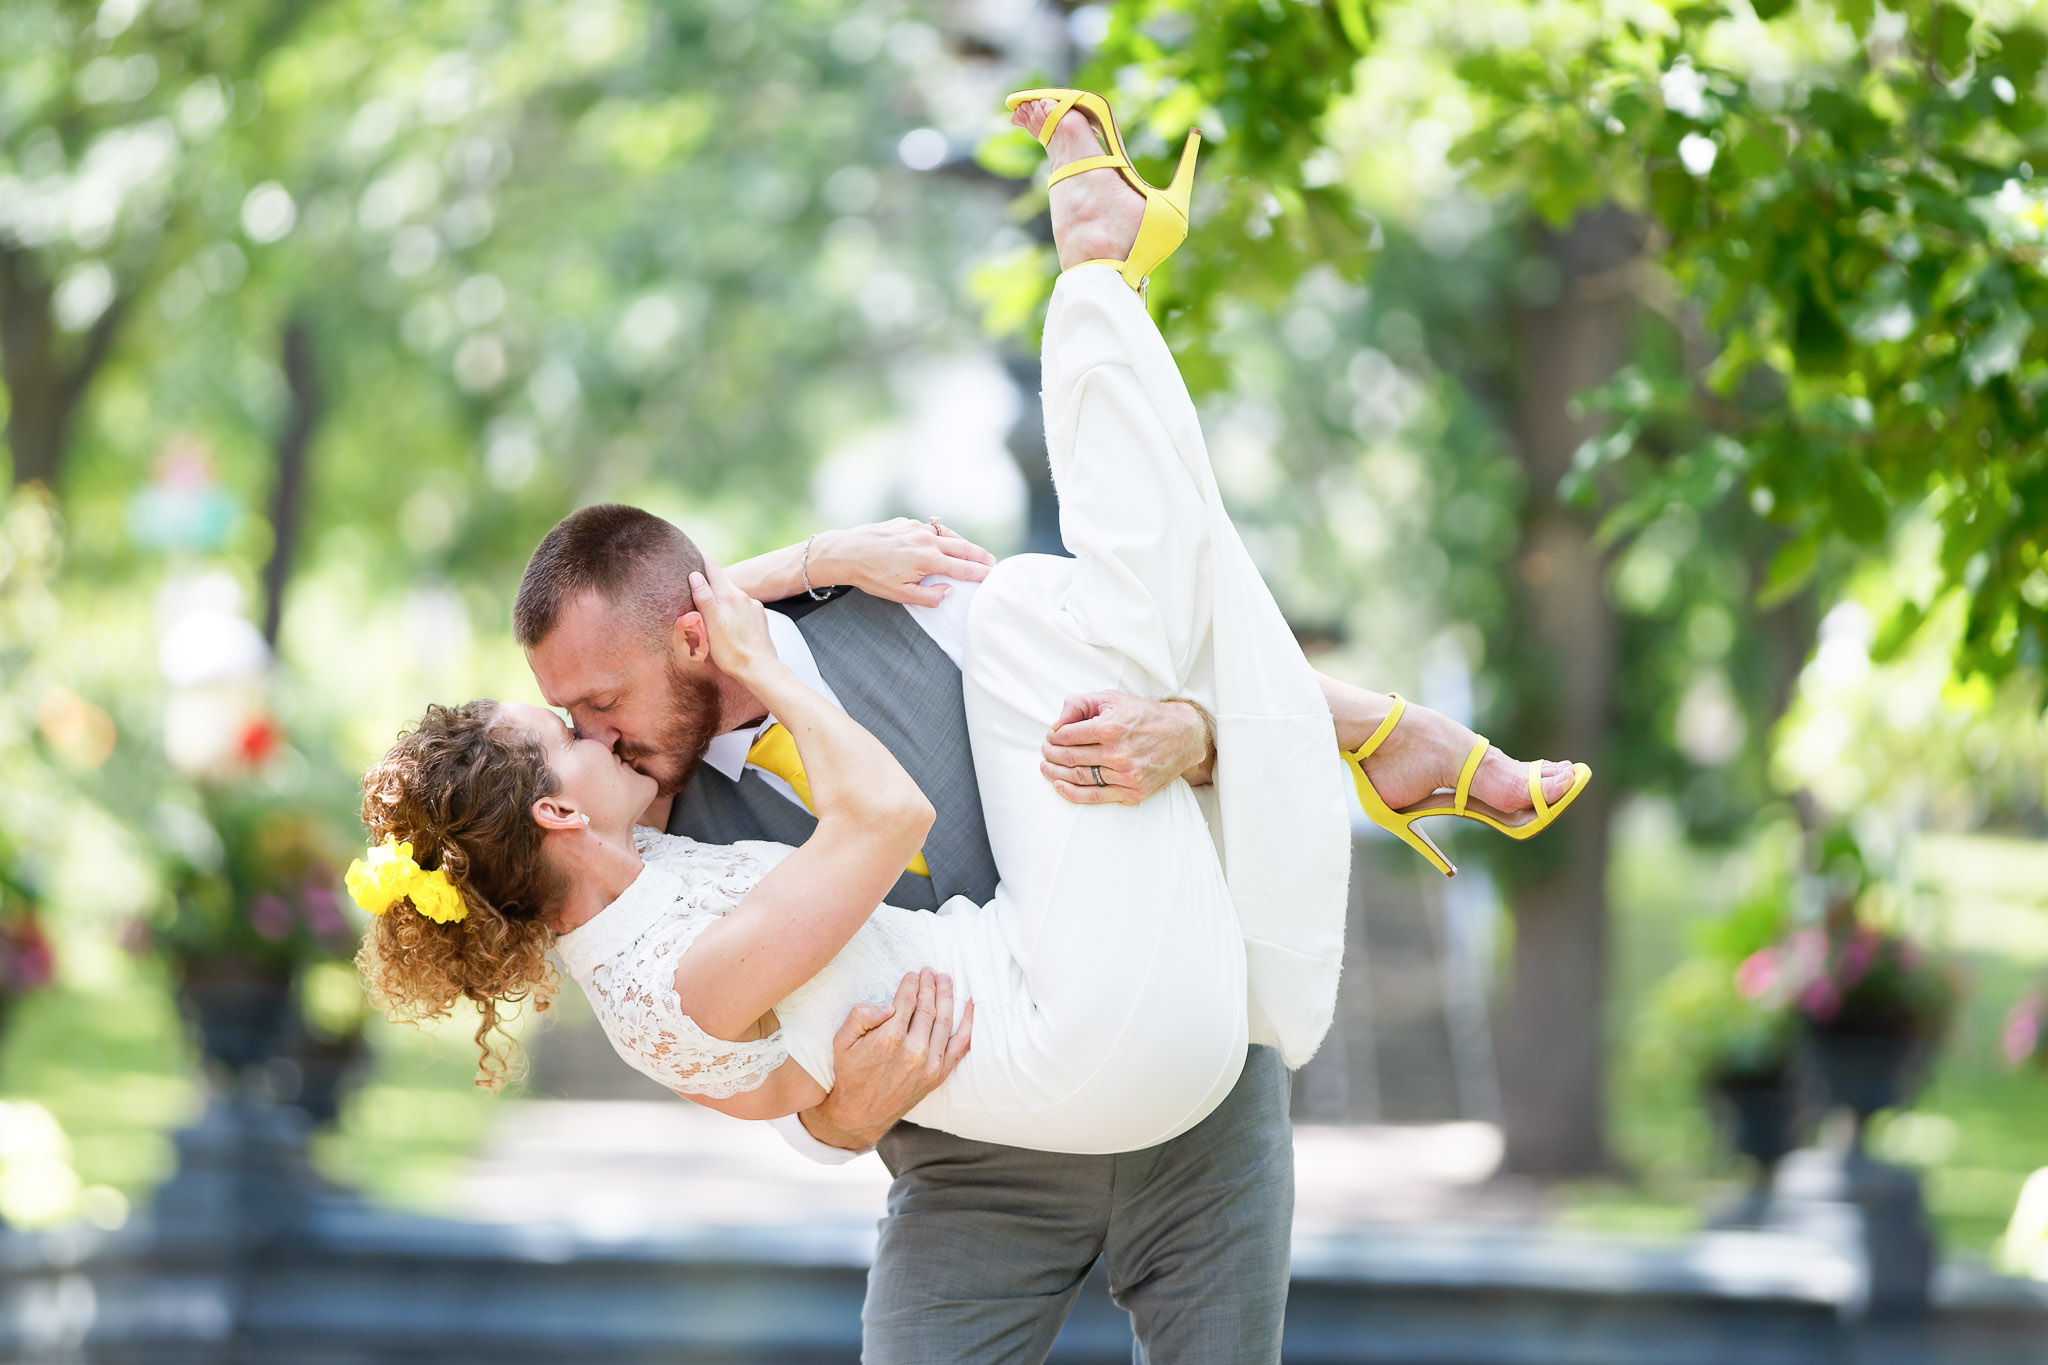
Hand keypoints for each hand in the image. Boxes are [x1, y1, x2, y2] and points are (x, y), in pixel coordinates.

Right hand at [688, 562, 776, 679]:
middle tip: (695, 579)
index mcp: (729, 595)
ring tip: (711, 607)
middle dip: (710, 579)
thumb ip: (704, 599)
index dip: (702, 557)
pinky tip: (729, 622)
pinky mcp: (760, 618)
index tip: (693, 550)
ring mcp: (754, 607)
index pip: (713, 567)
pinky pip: (743, 607)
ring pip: (733, 595)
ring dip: (722, 597)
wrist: (760, 669)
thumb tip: (695, 575)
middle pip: (723, 581)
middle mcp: (744, 596)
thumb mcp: (711, 625)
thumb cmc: (732, 652)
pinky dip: (733, 609)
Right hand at [798, 968, 972, 1151]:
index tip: (913, 974)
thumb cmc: (850, 1073)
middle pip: (928, 1007)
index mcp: (890, 1038)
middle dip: (930, 985)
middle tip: (930, 971)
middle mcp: (914, 1050)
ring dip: (947, 997)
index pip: (907, 1000)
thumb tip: (888, 1005)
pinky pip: (960, 1045)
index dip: (911, 983)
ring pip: (944, 1021)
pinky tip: (969, 1006)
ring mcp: (930, 1064)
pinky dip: (968, 1023)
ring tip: (945, 980)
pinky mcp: (939, 1074)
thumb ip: (860, 1016)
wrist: (861, 1113)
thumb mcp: (842, 1041)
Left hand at [809, 518, 995, 607]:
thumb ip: (929, 597)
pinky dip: (942, 536)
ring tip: (974, 552)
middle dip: (980, 555)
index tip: (993, 576)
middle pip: (962, 548)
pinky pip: (931, 529)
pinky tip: (943, 542)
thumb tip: (948, 591)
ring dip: (963, 544)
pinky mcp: (906, 522)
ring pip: (948, 535)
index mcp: (928, 560)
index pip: (963, 568)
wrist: (847, 552)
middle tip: (993, 562)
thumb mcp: (901, 595)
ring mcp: (917, 528)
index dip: (980, 573)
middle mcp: (927, 541)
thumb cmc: (872, 576)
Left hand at [1041, 692, 1213, 805]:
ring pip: (1080, 778)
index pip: (1068, 736)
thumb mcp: (1112, 699)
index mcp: (1111, 728)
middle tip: (1045, 752)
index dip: (1053, 738)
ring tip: (1047, 768)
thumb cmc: (1145, 715)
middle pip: (1071, 758)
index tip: (1050, 738)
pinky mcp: (1134, 791)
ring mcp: (1127, 775)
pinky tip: (1060, 786)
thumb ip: (1080, 705)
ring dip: (1057, 773)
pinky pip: (1096, 796)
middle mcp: (1118, 753)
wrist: (1184, 735)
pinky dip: (1073, 793)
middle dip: (1052, 755)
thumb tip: (1057, 723)